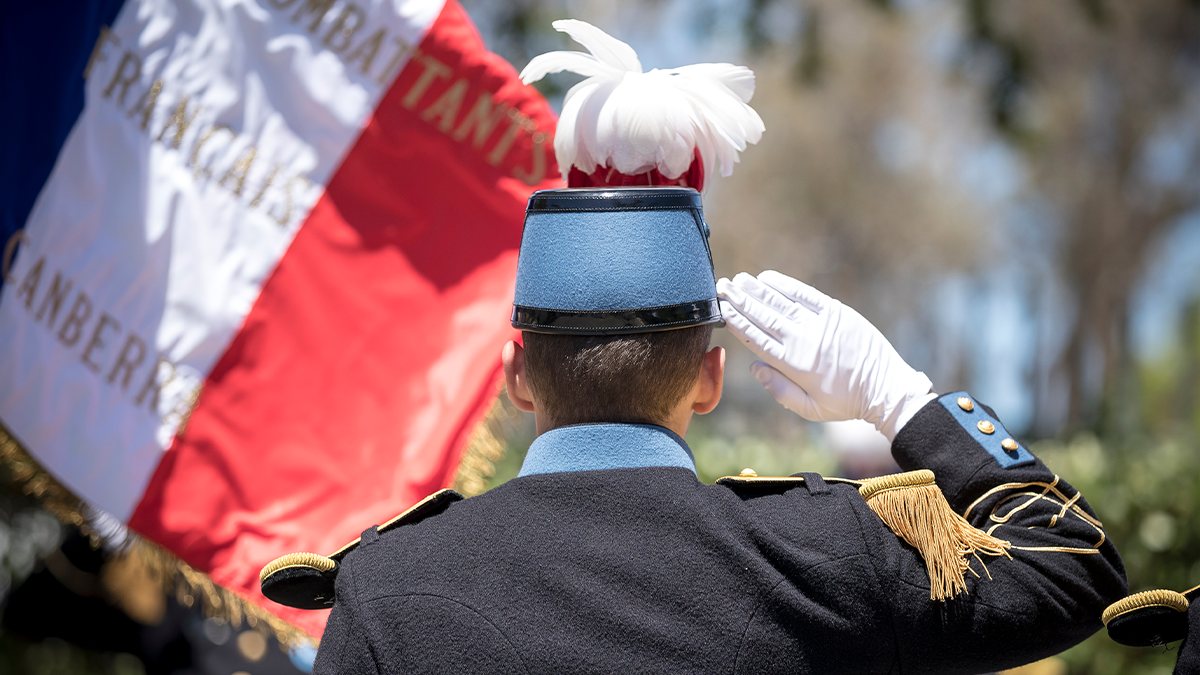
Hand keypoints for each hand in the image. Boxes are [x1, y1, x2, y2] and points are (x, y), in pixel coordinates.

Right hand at [717, 271, 934, 441]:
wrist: (886, 388)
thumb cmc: (846, 402)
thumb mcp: (810, 409)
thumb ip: (779, 390)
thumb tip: (754, 366)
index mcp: (794, 366)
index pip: (756, 339)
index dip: (736, 322)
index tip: (720, 310)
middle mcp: (804, 341)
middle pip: (763, 316)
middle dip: (739, 300)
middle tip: (721, 287)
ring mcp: (820, 323)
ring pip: (780, 302)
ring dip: (756, 290)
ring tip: (738, 280)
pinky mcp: (836, 312)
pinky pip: (804, 294)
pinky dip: (784, 285)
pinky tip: (767, 278)